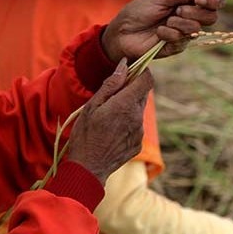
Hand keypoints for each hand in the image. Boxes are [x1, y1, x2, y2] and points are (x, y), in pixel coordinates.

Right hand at [66, 60, 153, 184]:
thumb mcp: (92, 106)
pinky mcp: (138, 143)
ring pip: (138, 110)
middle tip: (112, 94)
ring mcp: (139, 132)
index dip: (142, 71)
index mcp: (125, 105)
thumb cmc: (85, 135)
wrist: (88, 168)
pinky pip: (136, 126)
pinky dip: (127, 122)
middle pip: (143, 94)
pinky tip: (111, 131)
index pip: (147, 80)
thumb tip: (124, 65)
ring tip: (108, 116)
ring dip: (128, 107)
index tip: (131, 70)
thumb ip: (111, 85)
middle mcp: (137, 118)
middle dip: (131, 89)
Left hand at [100, 0, 224, 62]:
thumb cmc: (140, 11)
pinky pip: (182, 40)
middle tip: (177, 10)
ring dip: (180, 22)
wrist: (123, 31)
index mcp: (188, 2)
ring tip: (165, 21)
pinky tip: (158, 33)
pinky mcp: (176, 47)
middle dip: (195, 12)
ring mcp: (184, 33)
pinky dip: (169, 34)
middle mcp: (190, 18)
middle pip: (211, 17)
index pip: (214, 2)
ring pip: (197, 29)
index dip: (213, 0)